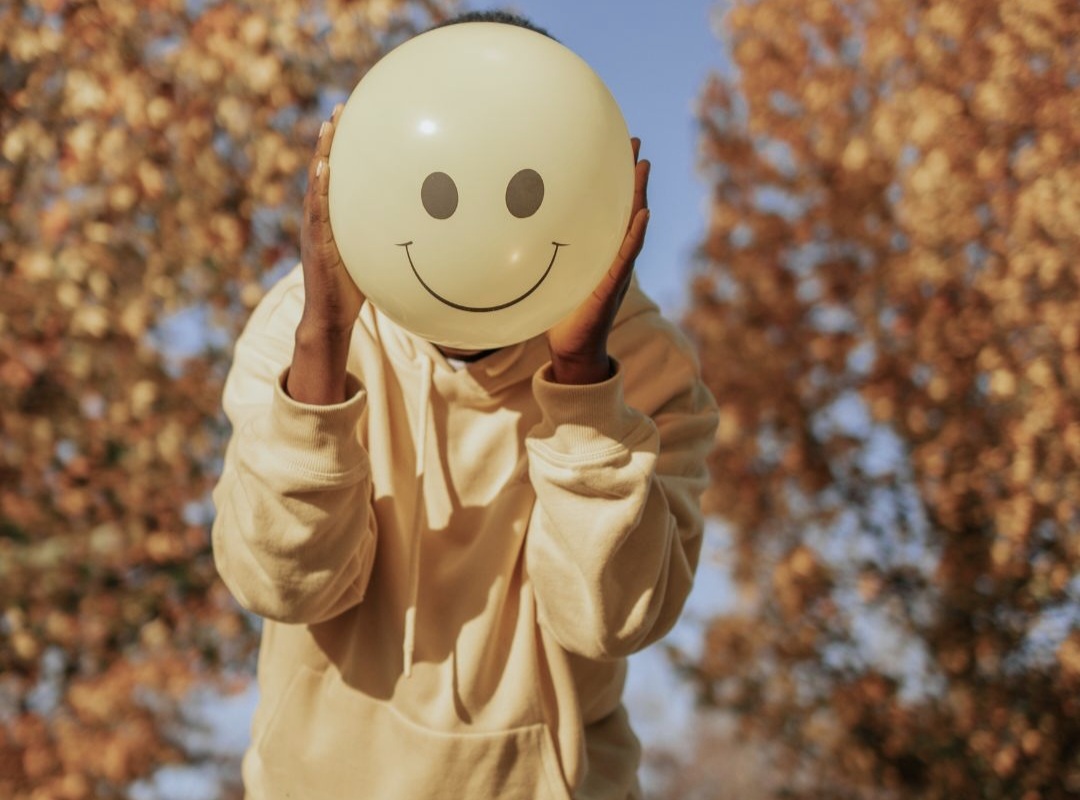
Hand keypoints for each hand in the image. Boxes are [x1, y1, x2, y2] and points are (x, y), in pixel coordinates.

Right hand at [287, 105, 364, 403]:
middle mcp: (321, 218)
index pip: (339, 177)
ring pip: (317, 184)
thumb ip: (389, 236)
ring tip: (330, 126)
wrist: (332, 316)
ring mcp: (316, 229)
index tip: (351, 121)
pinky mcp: (317, 243)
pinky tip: (325, 167)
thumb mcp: (375, 255)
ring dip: (322, 154)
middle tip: (340, 109)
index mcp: (334, 219)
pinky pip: (317, 211)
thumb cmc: (355, 288)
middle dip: (331, 140)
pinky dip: (319, 188)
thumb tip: (424, 226)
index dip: (342, 149)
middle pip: (325, 170)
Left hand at [545, 137, 649, 384]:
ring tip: (644, 166)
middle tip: (635, 140)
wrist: (571, 349)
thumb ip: (539, 249)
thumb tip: (506, 225)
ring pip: (631, 226)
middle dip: (630, 174)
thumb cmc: (558, 311)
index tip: (612, 145)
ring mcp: (616, 269)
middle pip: (624, 207)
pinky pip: (626, 258)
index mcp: (596, 248)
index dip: (610, 178)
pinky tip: (644, 215)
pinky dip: (636, 236)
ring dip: (639, 195)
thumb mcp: (547, 272)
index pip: (606, 206)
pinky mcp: (612, 287)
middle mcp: (610, 254)